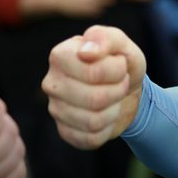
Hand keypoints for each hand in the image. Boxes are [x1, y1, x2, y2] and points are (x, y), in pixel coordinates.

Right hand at [42, 25, 145, 149]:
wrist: (125, 89)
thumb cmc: (119, 62)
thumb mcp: (121, 43)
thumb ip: (105, 39)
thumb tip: (86, 52)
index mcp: (60, 56)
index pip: (93, 73)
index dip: (117, 71)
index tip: (120, 65)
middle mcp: (52, 83)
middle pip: (94, 99)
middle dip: (118, 91)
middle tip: (121, 83)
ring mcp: (55, 109)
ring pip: (93, 121)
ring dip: (114, 110)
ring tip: (114, 97)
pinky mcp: (64, 131)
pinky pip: (91, 139)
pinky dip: (108, 128)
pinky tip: (107, 115)